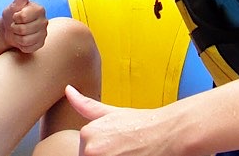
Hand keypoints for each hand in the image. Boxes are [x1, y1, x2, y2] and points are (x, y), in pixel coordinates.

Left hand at [0, 0, 46, 53]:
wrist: (9, 32)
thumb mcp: (15, 3)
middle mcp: (44, 21)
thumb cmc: (12, 16)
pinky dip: (22, 45)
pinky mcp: (41, 44)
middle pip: (24, 29)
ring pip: (26, 40)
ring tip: (18, 33)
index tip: (15, 16)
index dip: (15, 18)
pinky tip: (22, 40)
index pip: (23, 17)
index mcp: (39, 9)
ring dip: (17, 38)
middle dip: (15, 28)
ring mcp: (44, 33)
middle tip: (16, 25)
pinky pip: (28, 47)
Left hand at [67, 86, 185, 155]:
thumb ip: (87, 106)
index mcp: (86, 135)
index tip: (119, 149)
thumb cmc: (144, 124)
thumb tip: (68, 90)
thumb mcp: (112, 113)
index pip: (87, 153)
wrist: (169, 132)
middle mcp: (89, 149)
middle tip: (127, 152)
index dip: (105, 152)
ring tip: (131, 155)